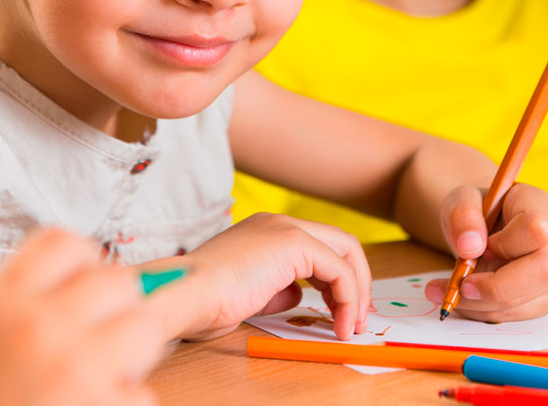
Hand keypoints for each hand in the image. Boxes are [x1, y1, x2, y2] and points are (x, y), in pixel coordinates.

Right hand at [0, 228, 164, 405]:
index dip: (82, 261)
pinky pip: (142, 392)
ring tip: (100, 373)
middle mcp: (38, 329)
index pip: (64, 244)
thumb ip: (23, 306)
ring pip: (145, 329)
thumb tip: (108, 291)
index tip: (85, 282)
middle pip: (118, 281)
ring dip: (130, 352)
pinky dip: (124, 402)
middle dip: (116, 306)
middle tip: (99, 332)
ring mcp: (73, 372)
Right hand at [166, 213, 369, 340]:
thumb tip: (299, 295)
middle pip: (341, 242)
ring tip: (350, 325)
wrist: (190, 292)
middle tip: (356, 319)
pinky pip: (339, 269)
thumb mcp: (253, 292)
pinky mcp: (293, 243)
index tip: (341, 312)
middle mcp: (278, 222)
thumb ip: (280, 288)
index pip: (319, 245)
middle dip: (357, 282)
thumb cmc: (209, 299)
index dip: (337, 280)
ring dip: (357, 291)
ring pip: (346, 251)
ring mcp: (285, 228)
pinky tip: (340, 322)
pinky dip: (349, 298)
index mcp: (266, 230)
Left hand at [426, 183, 547, 320]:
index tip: (478, 247)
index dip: (504, 243)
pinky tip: (463, 301)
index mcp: (537, 204)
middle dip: (496, 287)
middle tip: (460, 286)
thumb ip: (462, 215)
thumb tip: (469, 247)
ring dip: (484, 305)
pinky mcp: (541, 295)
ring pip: (530, 300)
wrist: (477, 228)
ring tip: (448, 294)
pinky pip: (519, 313)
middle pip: (542, 272)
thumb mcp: (459, 201)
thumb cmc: (474, 211)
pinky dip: (486, 311)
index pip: (534, 228)